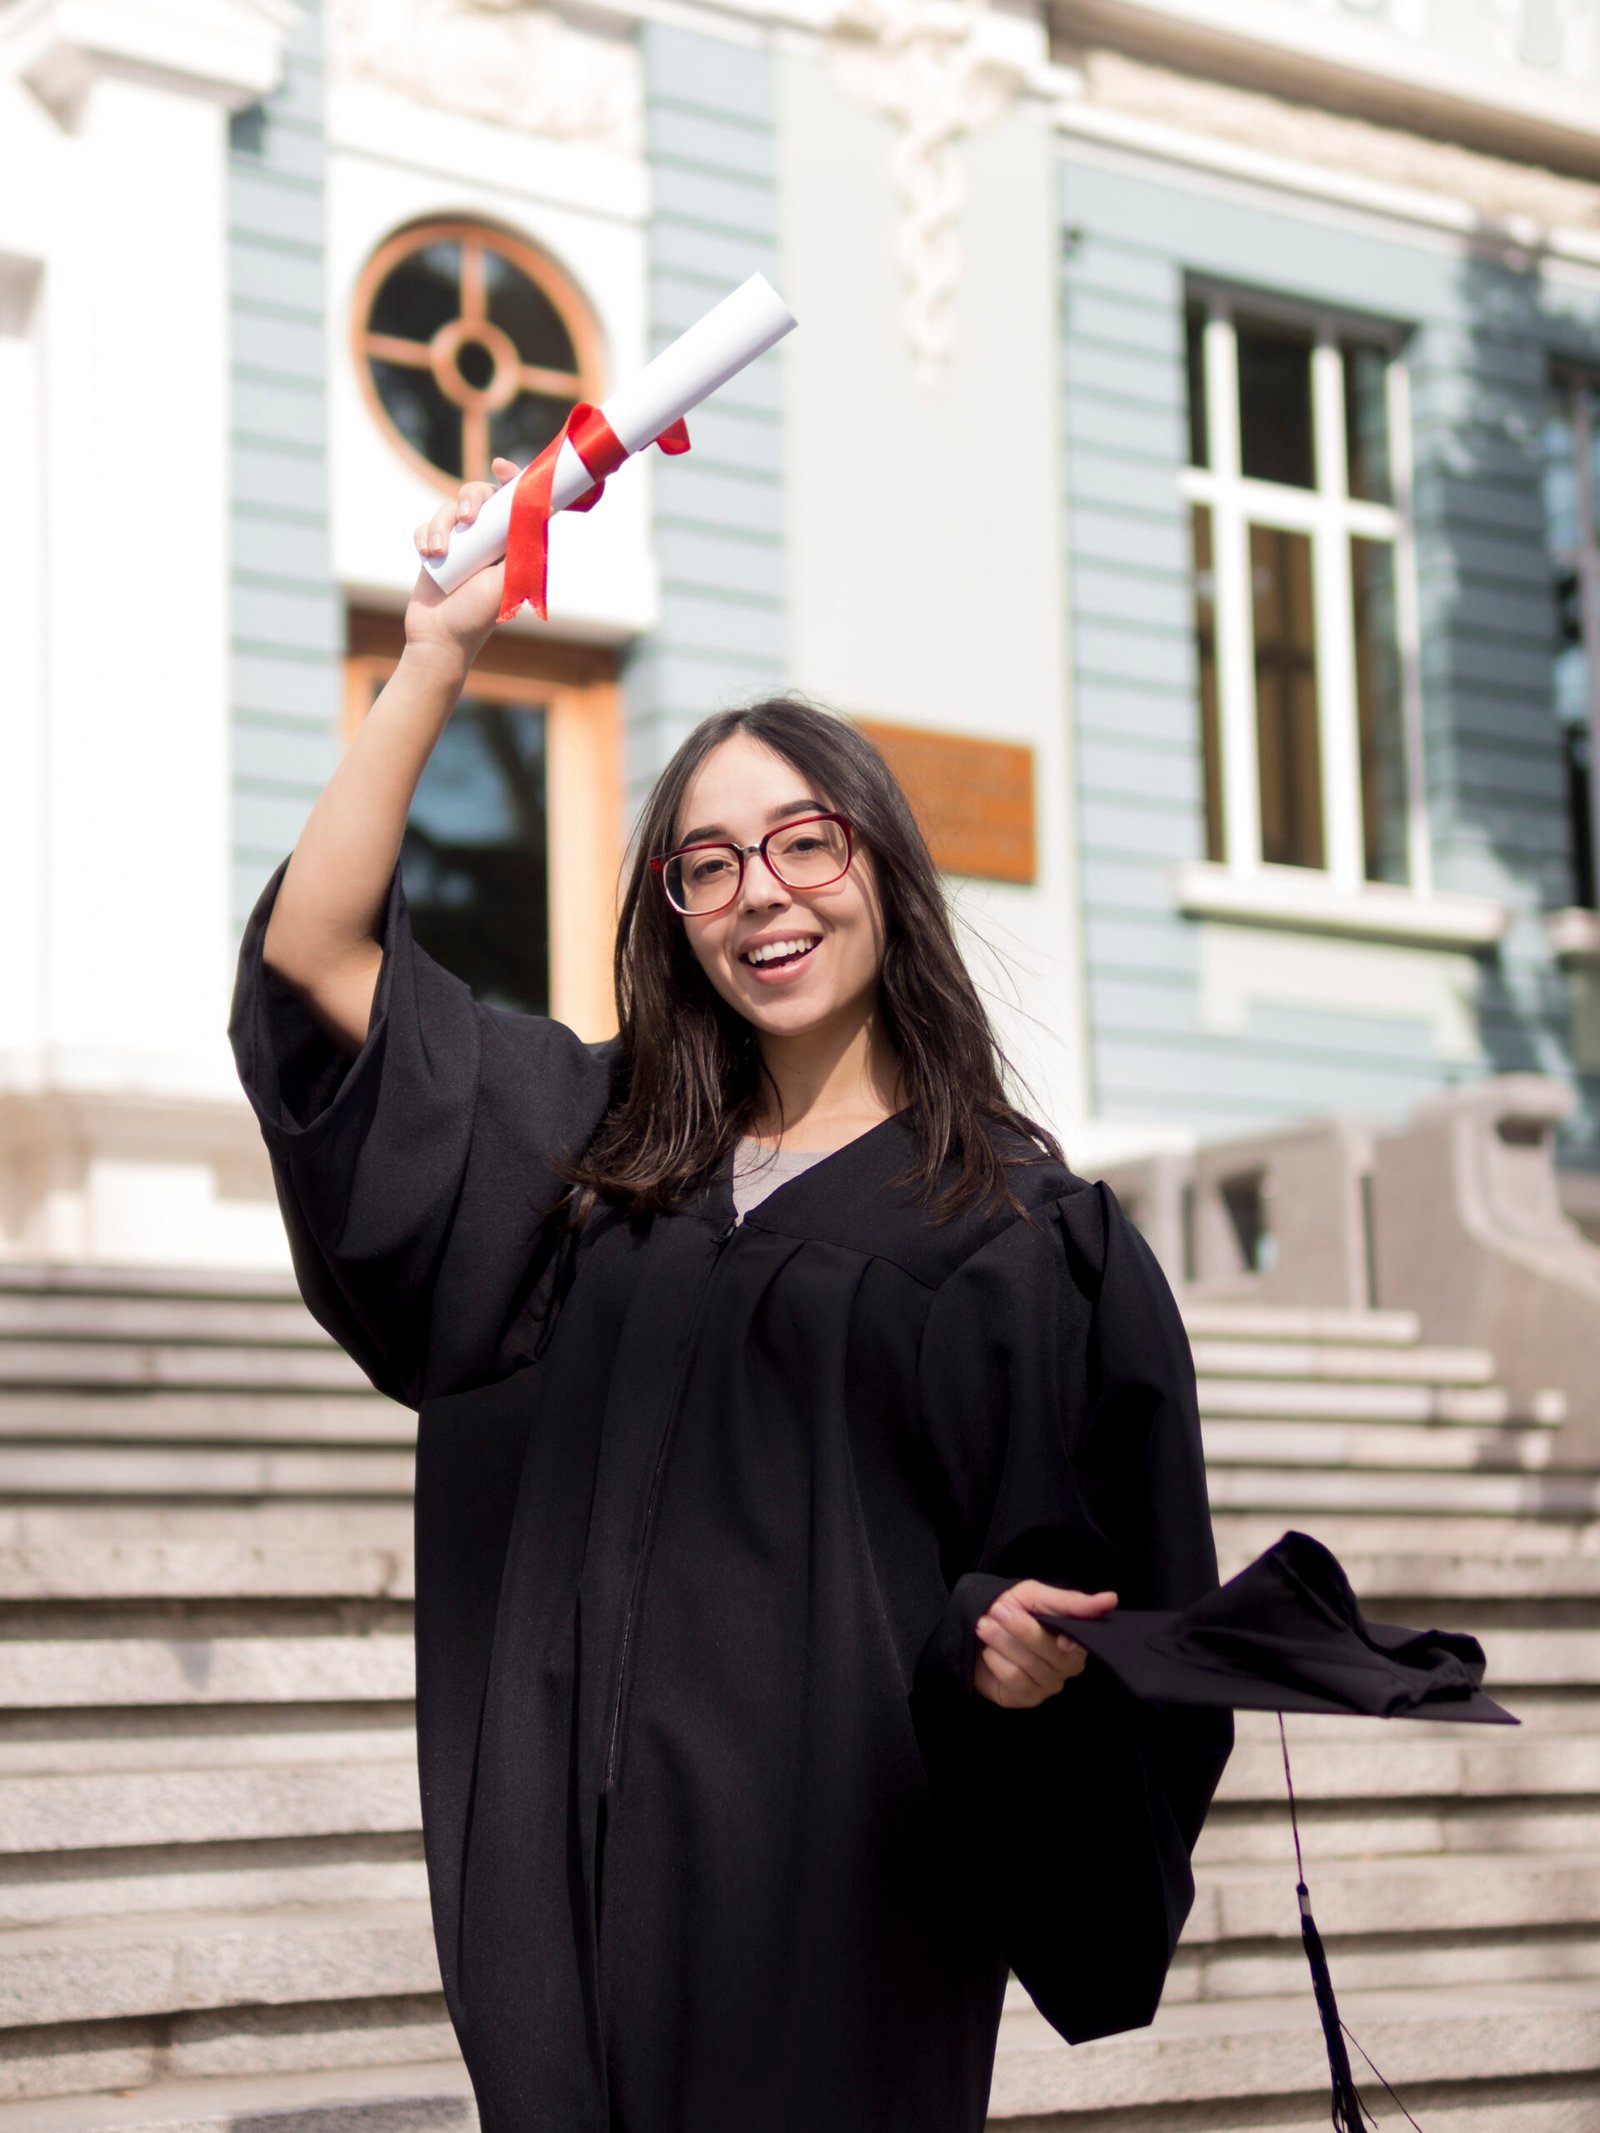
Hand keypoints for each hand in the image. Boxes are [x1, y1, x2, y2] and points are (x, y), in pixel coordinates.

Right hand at [404, 456, 523, 666]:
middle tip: (467, 518)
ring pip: (448, 508)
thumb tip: (539, 511)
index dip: (511, 479)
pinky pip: (426, 526)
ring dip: (442, 525)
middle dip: (471, 498)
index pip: (513, 502)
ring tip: (440, 552)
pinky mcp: (432, 549)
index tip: (501, 467)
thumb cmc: (479, 614)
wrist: (441, 637)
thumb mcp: (509, 579)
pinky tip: (429, 555)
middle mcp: (485, 539)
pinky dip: (425, 535)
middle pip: (479, 495)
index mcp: (509, 544)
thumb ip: (521, 545)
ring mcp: (458, 543)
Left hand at [973, 1580, 1117, 1708]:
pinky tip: (989, 1652)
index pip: (1084, 1641)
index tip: (1061, 1640)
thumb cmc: (1011, 1608)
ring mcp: (1049, 1684)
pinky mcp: (1026, 1698)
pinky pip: (1014, 1680)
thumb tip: (1111, 1599)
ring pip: (1030, 1665)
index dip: (1073, 1641)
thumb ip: (1071, 1602)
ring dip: (1001, 1641)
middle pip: (1053, 1653)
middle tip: (997, 1610)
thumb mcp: (1035, 1596)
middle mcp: (1068, 1664)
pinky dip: (996, 1659)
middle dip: (1021, 1628)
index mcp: (1076, 1637)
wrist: (974, 1627)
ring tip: (985, 1625)